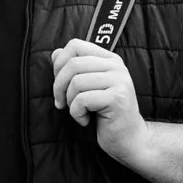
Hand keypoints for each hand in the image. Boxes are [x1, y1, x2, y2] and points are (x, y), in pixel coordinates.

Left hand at [52, 38, 147, 161]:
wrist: (128, 137)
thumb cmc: (104, 112)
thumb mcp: (88, 86)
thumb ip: (73, 68)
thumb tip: (54, 53)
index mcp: (109, 59)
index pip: (75, 45)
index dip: (59, 63)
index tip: (59, 83)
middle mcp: (116, 66)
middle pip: (72, 64)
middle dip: (59, 86)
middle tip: (61, 102)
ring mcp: (119, 81)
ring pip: (76, 82)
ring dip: (70, 102)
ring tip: (78, 111)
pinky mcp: (117, 98)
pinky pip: (82, 100)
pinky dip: (77, 113)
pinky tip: (85, 120)